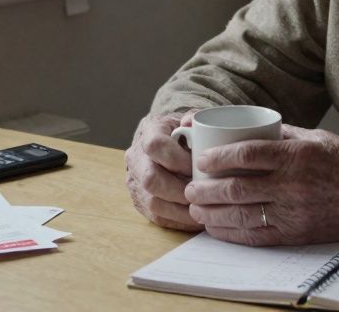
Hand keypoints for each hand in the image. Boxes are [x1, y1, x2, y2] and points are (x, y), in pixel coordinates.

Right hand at [125, 112, 201, 231]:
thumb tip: (191, 123)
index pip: (155, 146)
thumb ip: (194, 117)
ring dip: (181, 210)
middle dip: (180, 190)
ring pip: (153, 202)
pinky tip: (197, 218)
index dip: (177, 159)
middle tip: (203, 193)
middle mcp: (136, 157)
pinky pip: (157, 217)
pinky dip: (179, 221)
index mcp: (148, 132)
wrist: (168, 140)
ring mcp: (135, 181)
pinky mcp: (140, 201)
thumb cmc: (183, 131)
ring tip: (204, 208)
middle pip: (151, 179)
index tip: (198, 166)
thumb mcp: (190, 118)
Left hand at [183, 124, 338, 245]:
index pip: (247, 155)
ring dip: (212, 213)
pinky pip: (257, 236)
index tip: (201, 160)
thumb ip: (279, 135)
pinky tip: (217, 226)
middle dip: (206, 189)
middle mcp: (293, 184)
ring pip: (242, 215)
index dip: (218, 158)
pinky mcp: (297, 233)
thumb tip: (241, 128)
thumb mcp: (313, 137)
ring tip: (196, 207)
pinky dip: (232, 233)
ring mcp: (294, 211)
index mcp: (296, 155)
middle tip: (190, 186)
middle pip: (237, 188)